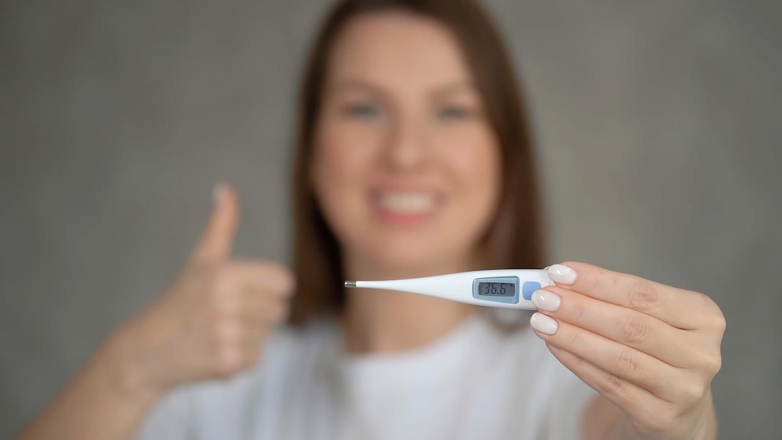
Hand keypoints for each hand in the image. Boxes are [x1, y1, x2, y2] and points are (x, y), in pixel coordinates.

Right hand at [106, 184, 293, 397]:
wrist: (146, 351)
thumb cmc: (180, 300)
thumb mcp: (201, 260)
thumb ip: (221, 225)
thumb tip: (226, 189)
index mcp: (226, 275)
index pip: (284, 282)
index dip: (269, 287)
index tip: (245, 290)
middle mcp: (228, 304)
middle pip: (280, 310)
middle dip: (258, 312)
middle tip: (225, 313)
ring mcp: (228, 335)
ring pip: (268, 334)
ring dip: (249, 334)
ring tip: (217, 331)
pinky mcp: (229, 363)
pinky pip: (258, 356)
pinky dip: (241, 356)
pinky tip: (214, 349)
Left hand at [529, 262, 724, 439]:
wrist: (679, 409)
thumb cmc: (658, 351)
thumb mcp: (650, 319)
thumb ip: (611, 299)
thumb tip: (558, 282)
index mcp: (704, 317)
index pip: (643, 293)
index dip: (598, 282)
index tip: (559, 272)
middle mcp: (701, 354)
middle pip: (630, 325)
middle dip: (580, 309)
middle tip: (543, 297)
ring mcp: (684, 389)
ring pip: (619, 358)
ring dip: (573, 336)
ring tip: (541, 321)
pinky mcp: (660, 417)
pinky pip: (610, 386)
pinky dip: (577, 363)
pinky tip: (554, 346)